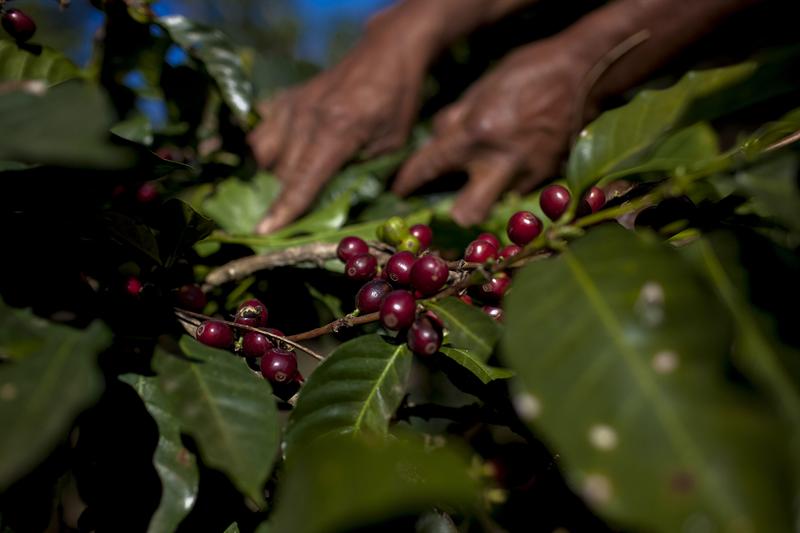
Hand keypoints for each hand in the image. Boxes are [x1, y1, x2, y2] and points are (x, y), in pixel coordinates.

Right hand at [247, 30, 427, 234]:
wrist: (386, 54)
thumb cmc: (395, 104)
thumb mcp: (391, 145)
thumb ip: (366, 176)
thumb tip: (344, 211)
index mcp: (337, 130)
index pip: (304, 178)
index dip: (284, 208)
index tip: (262, 232)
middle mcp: (306, 117)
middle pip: (279, 172)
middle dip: (276, 201)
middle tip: (276, 225)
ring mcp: (291, 105)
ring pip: (262, 153)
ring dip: (266, 177)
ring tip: (273, 195)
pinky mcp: (284, 99)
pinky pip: (258, 132)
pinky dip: (259, 153)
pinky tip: (265, 165)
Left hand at [392, 38, 591, 226]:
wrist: (584, 72)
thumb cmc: (527, 72)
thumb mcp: (481, 88)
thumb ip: (455, 119)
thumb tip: (436, 139)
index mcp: (475, 134)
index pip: (430, 166)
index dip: (409, 181)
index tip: (401, 190)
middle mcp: (499, 163)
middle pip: (467, 213)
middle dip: (455, 214)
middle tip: (449, 205)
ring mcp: (526, 175)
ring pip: (496, 204)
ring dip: (487, 195)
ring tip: (487, 178)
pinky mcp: (547, 177)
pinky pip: (519, 191)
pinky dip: (511, 182)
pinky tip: (514, 163)